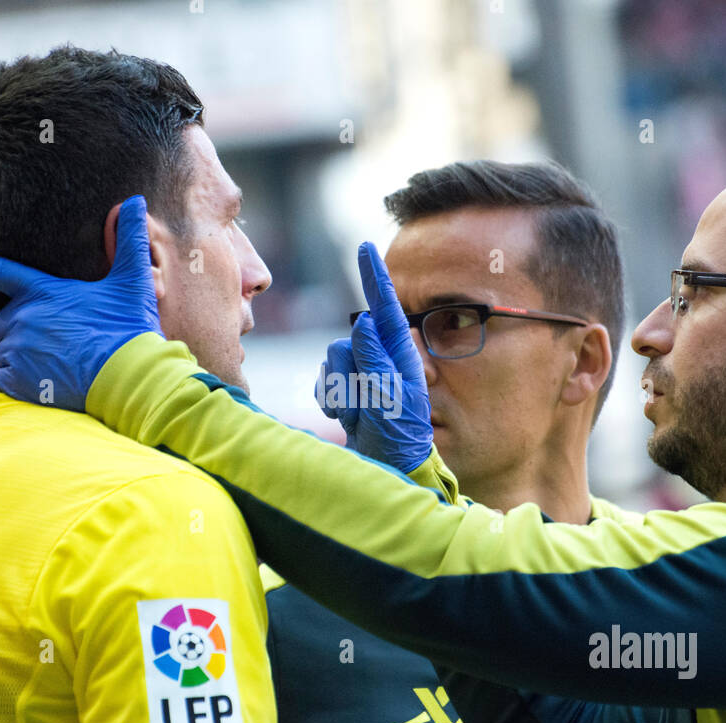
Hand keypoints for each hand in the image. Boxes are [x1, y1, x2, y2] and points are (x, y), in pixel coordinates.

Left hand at [0, 195, 160, 410]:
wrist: (130, 378)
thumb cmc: (131, 329)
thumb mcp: (133, 281)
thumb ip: (130, 240)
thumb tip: (135, 200)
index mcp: (43, 292)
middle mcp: (23, 319)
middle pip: (2, 324)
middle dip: (20, 332)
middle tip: (56, 342)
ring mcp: (18, 350)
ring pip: (5, 354)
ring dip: (24, 360)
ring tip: (59, 365)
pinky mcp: (18, 380)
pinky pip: (6, 381)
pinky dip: (22, 384)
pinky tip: (50, 383)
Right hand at [317, 243, 431, 471]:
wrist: (389, 474)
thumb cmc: (398, 440)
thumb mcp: (390, 399)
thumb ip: (376, 359)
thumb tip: (365, 320)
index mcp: (401, 355)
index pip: (385, 307)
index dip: (374, 275)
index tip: (366, 245)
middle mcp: (381, 359)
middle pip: (347, 341)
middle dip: (349, 373)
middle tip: (366, 405)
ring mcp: (362, 375)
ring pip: (332, 360)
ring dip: (342, 392)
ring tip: (361, 417)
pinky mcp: (345, 391)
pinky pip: (323, 382)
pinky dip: (331, 402)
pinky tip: (350, 421)